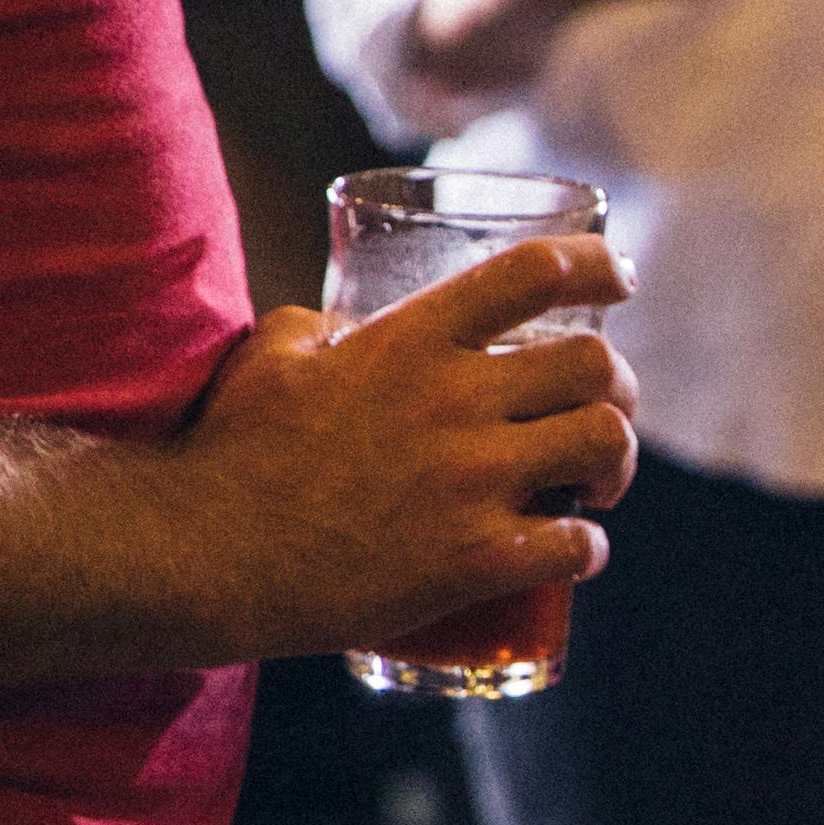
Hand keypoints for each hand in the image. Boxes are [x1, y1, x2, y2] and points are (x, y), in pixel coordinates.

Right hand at [178, 232, 636, 664]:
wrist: (203, 555)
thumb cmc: (228, 453)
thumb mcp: (274, 355)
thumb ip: (325, 329)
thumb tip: (349, 329)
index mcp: (412, 339)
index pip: (536, 272)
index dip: (597, 264)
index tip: (619, 278)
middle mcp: (455, 398)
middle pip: (597, 364)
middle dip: (620, 387)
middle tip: (602, 413)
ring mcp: (470, 481)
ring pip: (607, 444)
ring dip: (618, 464)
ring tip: (601, 486)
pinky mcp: (473, 560)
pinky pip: (577, 545)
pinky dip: (588, 549)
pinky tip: (572, 551)